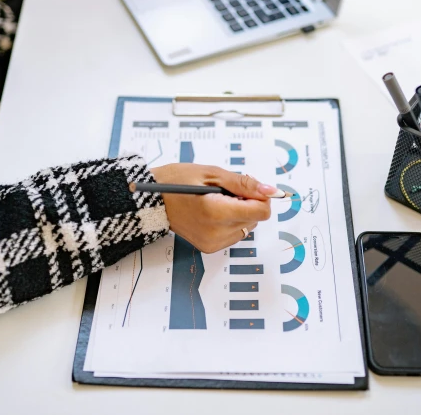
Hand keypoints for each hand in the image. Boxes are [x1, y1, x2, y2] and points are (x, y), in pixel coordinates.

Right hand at [150, 164, 275, 252]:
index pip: (261, 211)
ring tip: (216, 200)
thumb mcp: (211, 173)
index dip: (260, 196)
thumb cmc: (176, 181)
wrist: (150, 200)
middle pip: (255, 219)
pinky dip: (230, 221)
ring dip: (239, 212)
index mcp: (217, 212)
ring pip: (247, 226)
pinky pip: (234, 234)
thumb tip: (270, 190)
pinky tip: (212, 212)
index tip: (249, 186)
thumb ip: (244, 183)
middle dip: (247, 202)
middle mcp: (216, 233)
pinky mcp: (208, 247)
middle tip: (225, 190)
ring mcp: (212, 243)